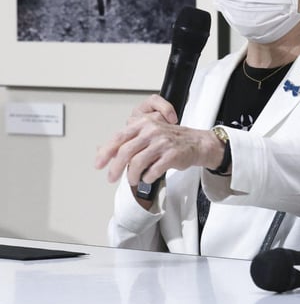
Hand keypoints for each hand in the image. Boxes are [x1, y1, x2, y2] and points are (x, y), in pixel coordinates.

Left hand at [94, 95, 222, 187]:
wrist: (197, 143)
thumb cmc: (170, 140)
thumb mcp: (147, 134)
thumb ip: (126, 141)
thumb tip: (101, 151)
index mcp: (143, 123)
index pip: (119, 138)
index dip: (106, 152)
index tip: (99, 164)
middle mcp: (152, 131)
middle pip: (126, 152)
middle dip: (116, 168)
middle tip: (111, 178)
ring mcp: (162, 142)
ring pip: (137, 163)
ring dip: (132, 176)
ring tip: (133, 180)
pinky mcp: (172, 155)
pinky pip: (153, 171)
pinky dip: (147, 178)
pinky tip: (148, 178)